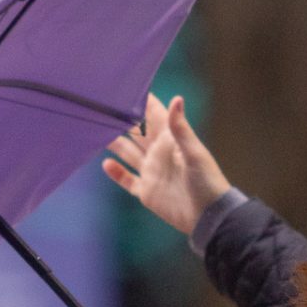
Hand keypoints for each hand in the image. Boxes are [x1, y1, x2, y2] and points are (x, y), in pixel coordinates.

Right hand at [103, 94, 229, 235]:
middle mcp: (159, 154)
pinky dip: (117, 173)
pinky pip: (128, 180)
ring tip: (97, 130)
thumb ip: (181, 128)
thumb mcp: (195, 154)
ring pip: (128, 153)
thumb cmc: (208, 182)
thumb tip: (177, 98)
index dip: (141, 103)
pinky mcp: (147, 191)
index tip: (125, 88)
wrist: (208, 217)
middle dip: (122, 121)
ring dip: (115, 143)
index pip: (153, 116)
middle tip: (103, 107)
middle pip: (136, 133)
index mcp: (171, 141)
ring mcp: (152, 172)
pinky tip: (105, 163)